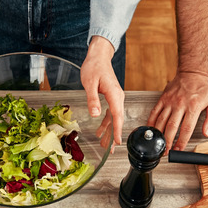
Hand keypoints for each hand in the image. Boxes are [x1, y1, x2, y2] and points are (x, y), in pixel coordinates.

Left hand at [81, 37, 123, 151]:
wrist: (98, 56)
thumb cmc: (94, 67)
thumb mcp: (89, 83)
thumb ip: (92, 99)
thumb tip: (95, 114)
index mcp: (114, 94)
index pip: (117, 115)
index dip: (117, 130)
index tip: (117, 142)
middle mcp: (118, 97)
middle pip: (117, 120)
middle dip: (114, 136)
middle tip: (110, 150)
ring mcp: (115, 98)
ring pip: (114, 119)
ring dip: (110, 132)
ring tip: (105, 145)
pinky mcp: (111, 98)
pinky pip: (111, 114)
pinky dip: (106, 124)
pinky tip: (101, 132)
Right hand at [147, 71, 207, 151]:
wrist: (192, 73)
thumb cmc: (203, 89)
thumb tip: (207, 133)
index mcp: (193, 107)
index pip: (186, 128)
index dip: (181, 141)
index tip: (179, 149)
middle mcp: (180, 104)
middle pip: (171, 127)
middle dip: (168, 141)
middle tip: (166, 151)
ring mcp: (170, 101)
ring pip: (161, 121)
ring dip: (159, 134)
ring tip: (159, 144)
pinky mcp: (163, 99)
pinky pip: (154, 112)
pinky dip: (151, 122)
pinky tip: (151, 130)